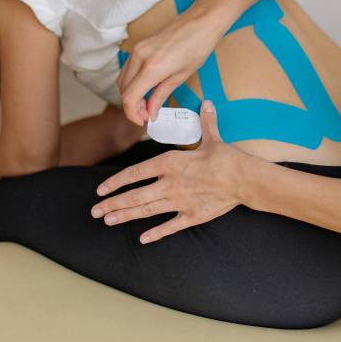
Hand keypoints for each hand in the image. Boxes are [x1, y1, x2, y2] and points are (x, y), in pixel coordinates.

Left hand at [89, 100, 253, 243]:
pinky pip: (170, 226)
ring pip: (146, 211)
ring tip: (108, 221)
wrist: (244, 179)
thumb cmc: (228, 158)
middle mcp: (169, 183)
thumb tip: (206, 103)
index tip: (101, 189)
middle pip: (135, 196)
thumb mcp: (213, 138)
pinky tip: (142, 238)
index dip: (116, 181)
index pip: (135, 172)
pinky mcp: (192, 216)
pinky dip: (155, 233)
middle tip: (95, 211)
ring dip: (125, 216)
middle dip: (112, 204)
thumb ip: (205, 122)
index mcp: (170, 163)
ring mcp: (179, 201)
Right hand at [117, 8, 225, 124]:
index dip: (133, 113)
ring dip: (131, 94)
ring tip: (148, 103)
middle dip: (132, 106)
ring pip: (123, 79)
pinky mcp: (139, 46)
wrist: (201, 21)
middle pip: (123, 90)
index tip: (144, 121)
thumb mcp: (181, 76)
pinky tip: (146, 88)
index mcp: (152, 68)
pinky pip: (128, 68)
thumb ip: (161, 95)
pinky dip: (133, 82)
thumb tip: (151, 112)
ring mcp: (137, 49)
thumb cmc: (198, 47)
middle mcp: (140, 57)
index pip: (129, 97)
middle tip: (148, 114)